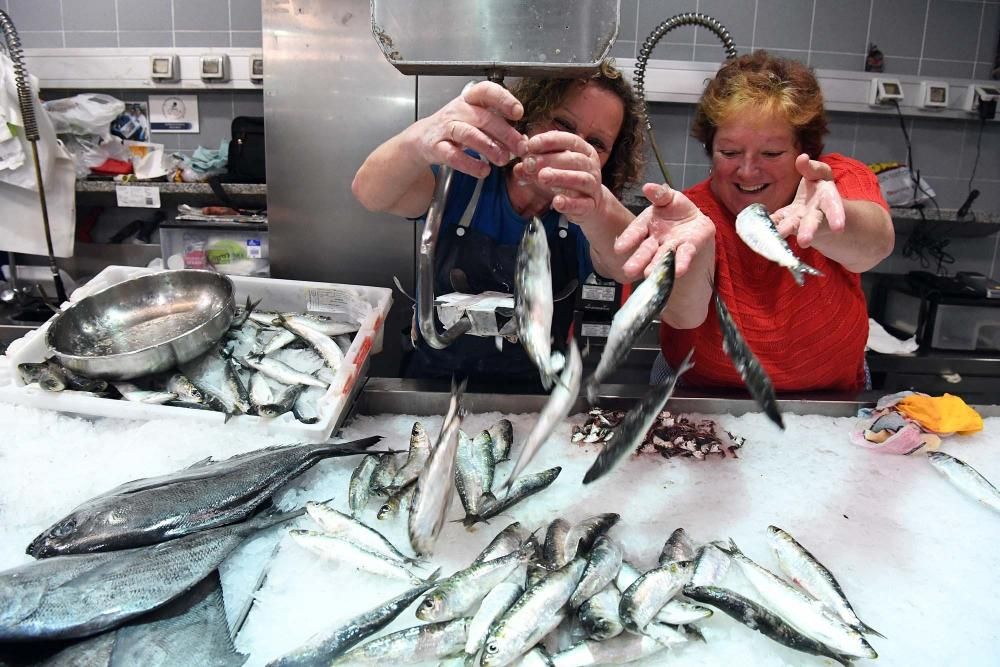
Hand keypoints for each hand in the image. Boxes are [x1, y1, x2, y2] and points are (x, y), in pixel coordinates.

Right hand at [410, 81, 528, 177]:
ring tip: (503, 160)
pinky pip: (453, 156)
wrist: (422, 139)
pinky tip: (483, 170)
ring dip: (489, 147)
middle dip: (505, 133)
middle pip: (483, 117)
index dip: (503, 99)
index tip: (518, 113)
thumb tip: (522, 141)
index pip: (486, 91)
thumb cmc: (455, 127)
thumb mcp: (476, 120)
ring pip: (468, 134)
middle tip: (521, 147)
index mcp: (470, 99)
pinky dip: (470, 164)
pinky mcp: (437, 148)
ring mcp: (445, 128)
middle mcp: (457, 111)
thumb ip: (498, 127)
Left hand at [512, 131, 604, 220]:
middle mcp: (591, 166)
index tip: (530, 144)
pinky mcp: (591, 205)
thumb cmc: (568, 182)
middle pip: (574, 159)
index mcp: (583, 151)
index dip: (549, 140)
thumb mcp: (550, 170)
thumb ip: (534, 167)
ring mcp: (593, 186)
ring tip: (542, 177)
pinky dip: (569, 203)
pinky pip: (582, 204)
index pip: (569, 140)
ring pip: (580, 179)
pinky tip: (556, 202)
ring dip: (560, 177)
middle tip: (530, 163)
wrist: (588, 205)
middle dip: (550, 159)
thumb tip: (518, 166)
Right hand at [614, 183, 715, 280]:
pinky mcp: (688, 248)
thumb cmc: (676, 210)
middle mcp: (656, 239)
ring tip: (649, 274)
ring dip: (655, 265)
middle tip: (629, 270)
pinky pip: (684, 255)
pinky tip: (679, 270)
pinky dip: (681, 263)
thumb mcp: (668, 197)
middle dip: (638, 259)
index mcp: (647, 225)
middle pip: (646, 250)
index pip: (635, 231)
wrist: (696, 221)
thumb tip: (647, 186)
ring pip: (662, 256)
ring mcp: (671, 246)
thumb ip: (659, 194)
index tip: (619, 249)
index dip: (627, 239)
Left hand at [771, 154, 845, 247]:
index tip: (838, 228)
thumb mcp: (820, 175)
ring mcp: (800, 220)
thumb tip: (802, 157)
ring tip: (778, 236)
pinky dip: (770, 223)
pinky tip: (760, 226)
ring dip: (785, 231)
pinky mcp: (788, 221)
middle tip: (804, 241)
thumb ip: (811, 168)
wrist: (818, 210)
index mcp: (828, 200)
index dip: (836, 217)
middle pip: (813, 223)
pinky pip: (778, 222)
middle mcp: (815, 214)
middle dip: (808, 231)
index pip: (833, 207)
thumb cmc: (819, 189)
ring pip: (794, 226)